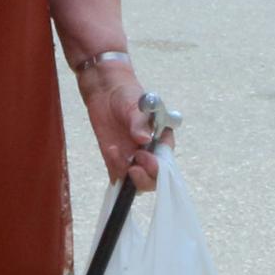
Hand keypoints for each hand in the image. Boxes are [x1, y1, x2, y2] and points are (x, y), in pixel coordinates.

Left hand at [79, 54, 160, 188]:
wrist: (107, 92)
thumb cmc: (128, 94)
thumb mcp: (136, 104)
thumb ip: (140, 122)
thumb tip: (144, 139)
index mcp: (163, 141)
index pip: (167, 164)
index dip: (157, 167)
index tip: (143, 155)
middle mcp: (150, 154)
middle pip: (154, 180)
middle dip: (145, 178)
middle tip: (132, 166)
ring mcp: (133, 159)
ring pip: (136, 183)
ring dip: (127, 176)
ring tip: (116, 152)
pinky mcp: (116, 160)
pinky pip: (118, 176)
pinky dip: (115, 170)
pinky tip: (110, 150)